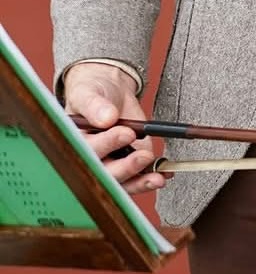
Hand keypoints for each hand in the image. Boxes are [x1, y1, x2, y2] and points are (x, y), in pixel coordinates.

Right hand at [63, 61, 165, 195]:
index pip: (86, 151)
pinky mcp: (127, 163)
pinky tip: (163, 175)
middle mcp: (90, 158)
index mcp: (73, 143)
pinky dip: (150, 178)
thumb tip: (107, 118)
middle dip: (125, 168)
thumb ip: (95, 106)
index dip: (107, 146)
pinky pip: (136, 178)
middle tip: (144, 155)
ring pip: (120, 182)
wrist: (109, 90)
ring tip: (157, 177)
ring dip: (139, 182)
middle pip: (104, 173)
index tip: (127, 133)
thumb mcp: (89, 93)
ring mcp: (110, 163)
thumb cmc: (92, 92)